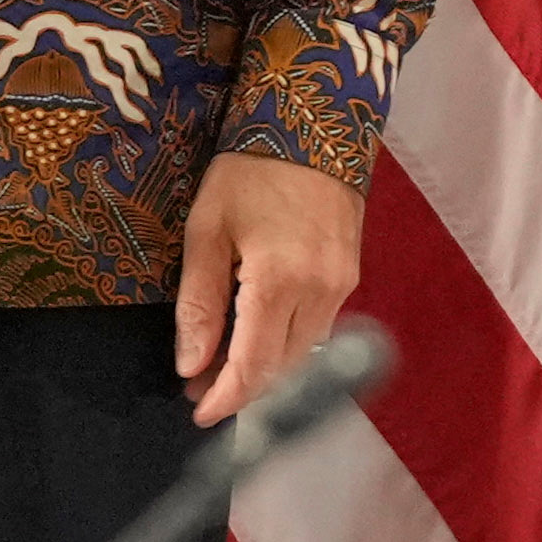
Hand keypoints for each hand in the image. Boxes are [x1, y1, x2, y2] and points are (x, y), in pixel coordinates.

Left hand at [174, 151, 367, 425]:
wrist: (313, 126)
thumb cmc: (249, 172)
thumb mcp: (206, 231)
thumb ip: (199, 303)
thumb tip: (191, 364)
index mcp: (278, 282)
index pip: (253, 366)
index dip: (226, 399)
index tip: (198, 414)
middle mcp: (320, 292)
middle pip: (281, 368)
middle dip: (240, 386)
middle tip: (198, 383)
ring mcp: (342, 285)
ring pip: (301, 352)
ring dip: (263, 366)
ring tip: (220, 358)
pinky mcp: (350, 275)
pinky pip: (317, 327)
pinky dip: (285, 341)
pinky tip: (256, 329)